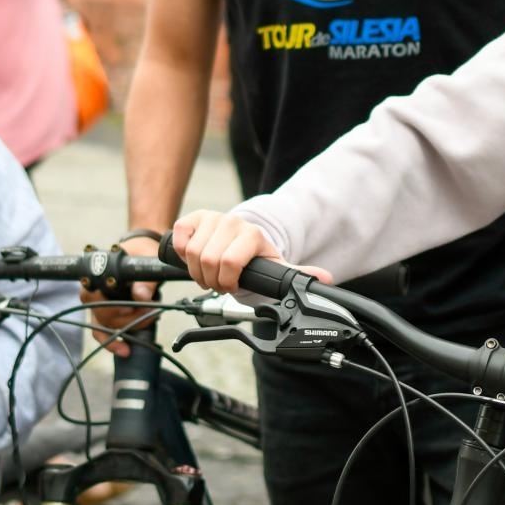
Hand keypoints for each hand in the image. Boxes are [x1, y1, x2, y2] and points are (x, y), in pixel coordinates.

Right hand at [84, 233, 162, 357]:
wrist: (141, 252)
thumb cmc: (140, 253)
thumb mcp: (145, 260)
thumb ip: (145, 279)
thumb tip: (142, 296)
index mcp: (98, 273)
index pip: (94, 294)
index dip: (112, 305)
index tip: (131, 308)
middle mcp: (92, 290)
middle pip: (100, 314)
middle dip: (126, 318)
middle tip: (149, 312)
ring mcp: (97, 305)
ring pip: (103, 325)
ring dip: (127, 328)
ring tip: (148, 319)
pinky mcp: (105, 316)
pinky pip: (102, 333)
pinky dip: (112, 343)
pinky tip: (125, 350)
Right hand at [171, 209, 330, 292]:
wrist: (242, 239)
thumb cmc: (256, 257)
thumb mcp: (276, 266)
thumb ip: (298, 274)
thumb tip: (325, 279)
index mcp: (252, 235)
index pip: (230, 262)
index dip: (227, 281)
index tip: (231, 286)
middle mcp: (232, 222)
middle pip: (208, 260)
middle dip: (210, 280)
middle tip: (218, 282)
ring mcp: (213, 218)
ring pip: (191, 251)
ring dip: (196, 270)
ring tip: (208, 273)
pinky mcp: (195, 218)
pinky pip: (179, 234)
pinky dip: (180, 252)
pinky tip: (193, 257)